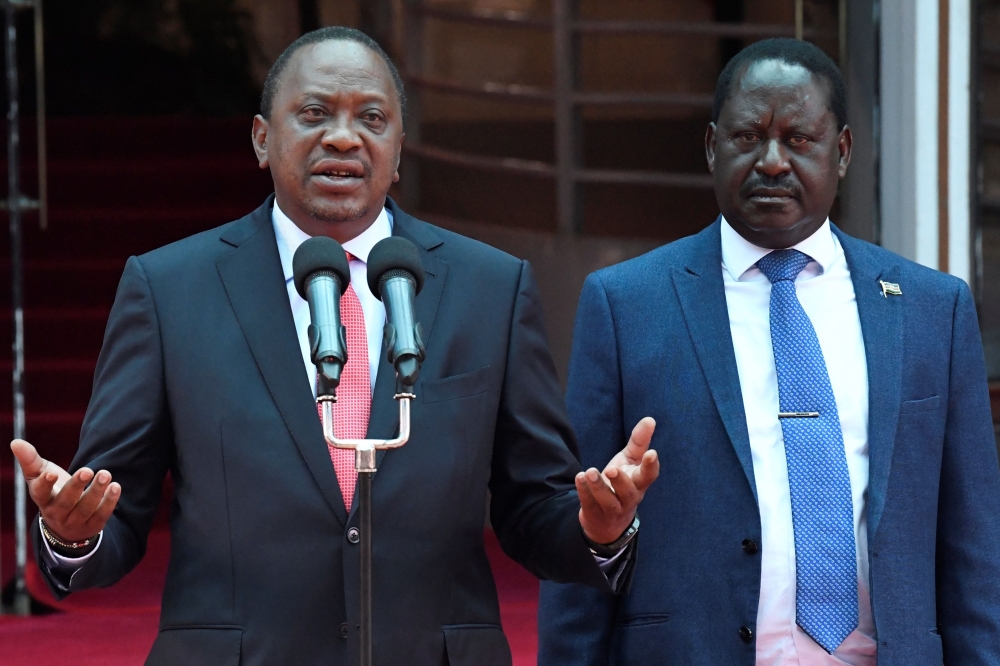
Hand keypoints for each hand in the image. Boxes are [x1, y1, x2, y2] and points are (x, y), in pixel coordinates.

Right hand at [10, 439, 119, 543]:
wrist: (67, 524)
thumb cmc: (53, 491)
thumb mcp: (40, 476)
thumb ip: (30, 460)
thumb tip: (15, 442)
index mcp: (43, 499)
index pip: (41, 493)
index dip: (45, 484)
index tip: (51, 473)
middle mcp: (57, 513)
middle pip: (66, 501)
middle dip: (76, 486)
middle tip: (87, 470)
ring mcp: (75, 521)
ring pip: (85, 508)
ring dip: (96, 491)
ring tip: (105, 474)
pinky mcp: (92, 525)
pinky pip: (101, 515)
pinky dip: (109, 502)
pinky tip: (115, 487)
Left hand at [577, 417, 658, 544]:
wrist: (607, 520)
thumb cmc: (622, 483)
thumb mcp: (630, 461)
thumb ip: (639, 442)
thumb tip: (650, 419)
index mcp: (639, 483)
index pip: (649, 476)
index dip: (651, 465)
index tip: (652, 452)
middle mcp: (629, 498)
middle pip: (628, 492)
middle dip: (620, 480)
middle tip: (611, 468)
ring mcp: (613, 509)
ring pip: (608, 501)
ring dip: (599, 487)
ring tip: (590, 472)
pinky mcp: (595, 514)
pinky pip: (590, 504)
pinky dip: (584, 492)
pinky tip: (580, 477)